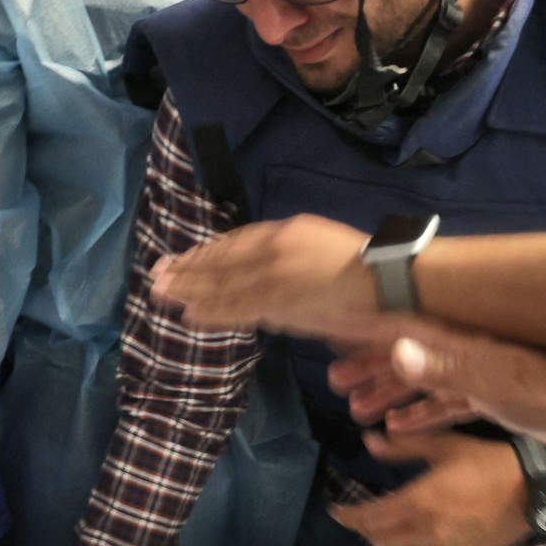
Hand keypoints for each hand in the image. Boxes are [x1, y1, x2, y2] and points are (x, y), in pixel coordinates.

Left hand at [151, 214, 391, 338]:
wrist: (389, 278)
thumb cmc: (366, 265)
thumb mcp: (321, 241)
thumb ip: (292, 252)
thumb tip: (268, 267)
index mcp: (285, 230)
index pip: (235, 242)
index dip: (207, 253)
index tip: (184, 260)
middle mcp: (274, 248)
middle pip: (222, 261)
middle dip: (188, 270)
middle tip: (156, 275)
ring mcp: (275, 275)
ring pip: (224, 285)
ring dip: (190, 291)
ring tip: (161, 295)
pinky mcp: (280, 302)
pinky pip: (239, 309)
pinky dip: (212, 313)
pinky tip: (190, 316)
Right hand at [326, 324, 545, 442]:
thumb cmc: (540, 394)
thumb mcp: (489, 382)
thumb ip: (443, 368)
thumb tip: (398, 351)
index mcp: (459, 340)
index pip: (404, 326)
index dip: (369, 329)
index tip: (334, 334)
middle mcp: (463, 351)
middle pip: (407, 354)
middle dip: (370, 366)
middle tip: (336, 381)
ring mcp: (475, 373)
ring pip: (422, 381)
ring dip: (390, 394)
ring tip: (356, 409)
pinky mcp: (487, 397)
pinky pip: (443, 403)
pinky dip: (419, 414)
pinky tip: (396, 428)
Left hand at [331, 431, 531, 545]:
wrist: (534, 489)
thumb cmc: (487, 461)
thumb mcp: (444, 445)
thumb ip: (403, 446)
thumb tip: (369, 440)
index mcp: (418, 502)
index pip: (369, 518)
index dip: (348, 516)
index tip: (335, 511)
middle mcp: (427, 532)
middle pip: (381, 540)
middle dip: (366, 529)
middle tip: (362, 515)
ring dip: (396, 534)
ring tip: (399, 515)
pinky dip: (425, 538)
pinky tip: (437, 522)